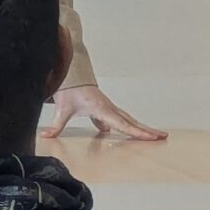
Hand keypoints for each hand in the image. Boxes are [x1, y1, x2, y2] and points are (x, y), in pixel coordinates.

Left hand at [45, 85, 163, 141]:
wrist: (68, 72)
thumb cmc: (69, 88)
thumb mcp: (62, 108)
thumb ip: (56, 125)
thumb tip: (47, 136)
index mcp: (102, 109)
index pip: (122, 124)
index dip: (137, 132)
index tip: (151, 137)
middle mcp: (108, 108)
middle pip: (131, 121)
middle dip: (147, 130)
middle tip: (163, 136)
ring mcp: (107, 107)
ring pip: (127, 119)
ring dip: (139, 127)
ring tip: (153, 135)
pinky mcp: (102, 107)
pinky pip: (117, 117)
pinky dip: (125, 124)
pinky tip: (121, 131)